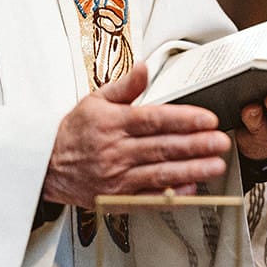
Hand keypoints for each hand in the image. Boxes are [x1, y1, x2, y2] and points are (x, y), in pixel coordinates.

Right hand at [44, 62, 231, 208]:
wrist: (44, 166)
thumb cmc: (73, 132)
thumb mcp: (94, 100)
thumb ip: (124, 86)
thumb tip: (144, 68)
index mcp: (112, 124)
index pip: (154, 120)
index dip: (184, 119)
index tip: (207, 119)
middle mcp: (115, 151)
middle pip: (163, 147)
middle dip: (196, 144)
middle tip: (221, 142)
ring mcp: (116, 178)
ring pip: (160, 173)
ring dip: (192, 170)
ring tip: (216, 165)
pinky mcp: (116, 198)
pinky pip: (147, 198)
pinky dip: (170, 195)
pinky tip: (191, 188)